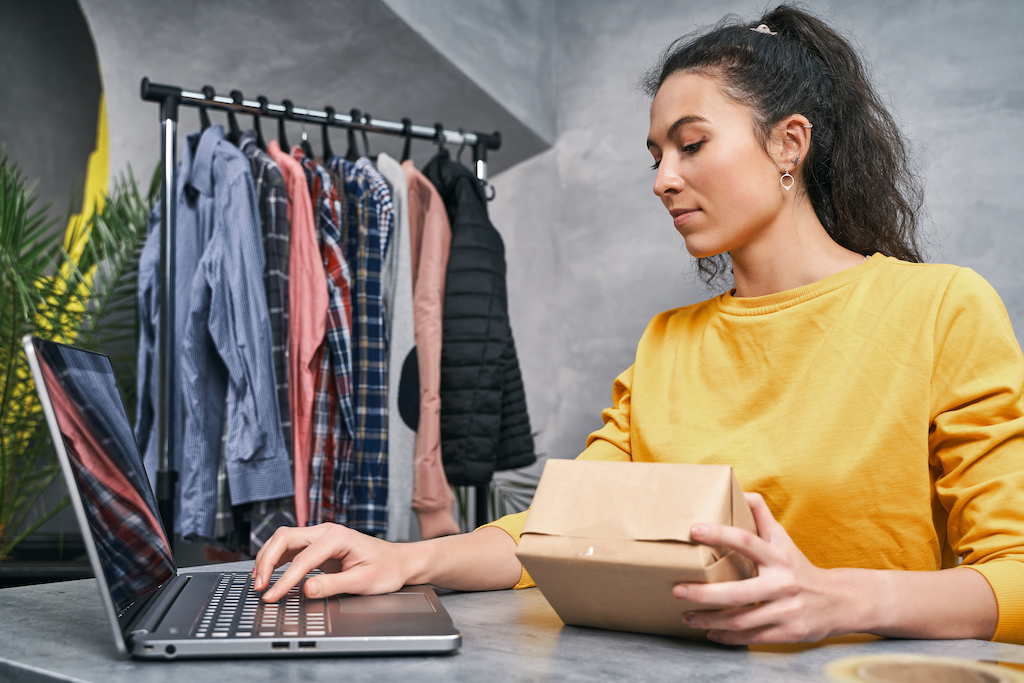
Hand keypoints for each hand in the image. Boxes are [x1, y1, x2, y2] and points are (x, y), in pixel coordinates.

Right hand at [252, 523, 411, 602]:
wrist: (398, 561)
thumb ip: (333, 585)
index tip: (272, 596)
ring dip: (268, 558)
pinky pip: (291, 546)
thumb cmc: (386, 569)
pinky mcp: (318, 543)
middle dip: (267, 561)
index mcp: (337, 537)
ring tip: (260, 581)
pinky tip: (269, 573)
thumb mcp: (363, 582)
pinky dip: (276, 558)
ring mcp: (321, 535)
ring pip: (284, 539)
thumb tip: (306, 589)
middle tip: (260, 587)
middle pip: (285, 539)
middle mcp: (326, 531)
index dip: (284, 580)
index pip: (302, 559)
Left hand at [674, 492, 849, 644]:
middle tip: (677, 590)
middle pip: (737, 592)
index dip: (720, 534)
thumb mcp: (783, 539)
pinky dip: (728, 637)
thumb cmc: (799, 566)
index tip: (694, 530)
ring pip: (741, 620)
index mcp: (778, 557)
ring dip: (709, 620)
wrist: (839, 601)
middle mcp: (783, 583)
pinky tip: (710, 632)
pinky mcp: (788, 633)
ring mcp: (786, 610)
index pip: (746, 541)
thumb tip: (740, 489)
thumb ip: (761, 515)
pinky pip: (752, 637)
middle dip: (703, 593)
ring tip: (686, 616)